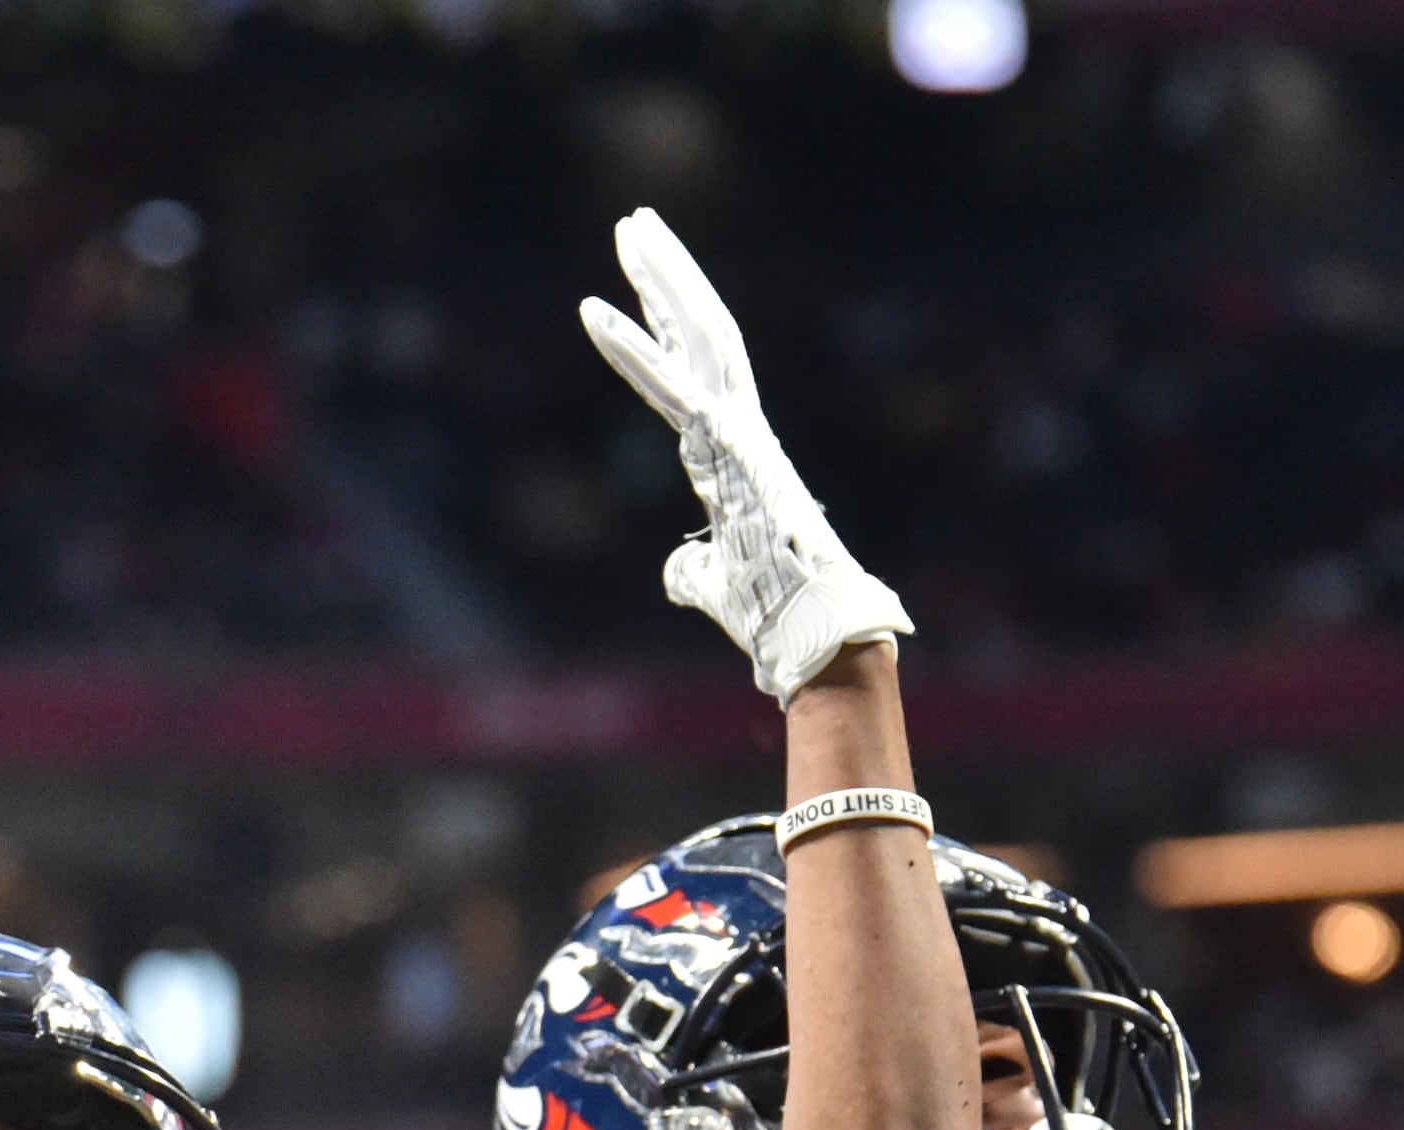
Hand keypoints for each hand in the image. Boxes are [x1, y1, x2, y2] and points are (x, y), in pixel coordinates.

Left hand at [581, 208, 911, 706]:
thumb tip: (677, 569)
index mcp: (732, 453)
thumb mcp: (713, 584)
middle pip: (699, 331)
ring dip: (659, 278)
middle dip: (666, 275)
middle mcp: (737, 427)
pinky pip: (670, 385)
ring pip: (695, 333)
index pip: (692, 373)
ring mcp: (736, 429)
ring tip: (630, 225)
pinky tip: (593, 310)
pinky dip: (630, 348)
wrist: (810, 633)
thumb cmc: (770, 616)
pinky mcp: (725, 443)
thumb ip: (691, 567)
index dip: (663, 328)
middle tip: (634, 223)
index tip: (638, 291)